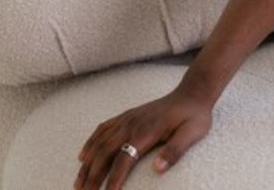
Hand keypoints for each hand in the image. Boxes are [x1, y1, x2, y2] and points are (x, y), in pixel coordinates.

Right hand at [74, 89, 212, 189]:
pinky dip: (90, 143)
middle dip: (93, 176)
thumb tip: (158, 168)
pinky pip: (103, 129)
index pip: (125, 159)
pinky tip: (84, 156)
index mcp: (147, 131)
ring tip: (78, 184)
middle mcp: (132, 124)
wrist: (192, 93)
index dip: (114, 179)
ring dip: (87, 164)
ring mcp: (127, 119)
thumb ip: (175, 150)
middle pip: (105, 153)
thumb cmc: (194, 116)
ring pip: (99, 143)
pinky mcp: (127, 116)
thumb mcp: (193, 133)